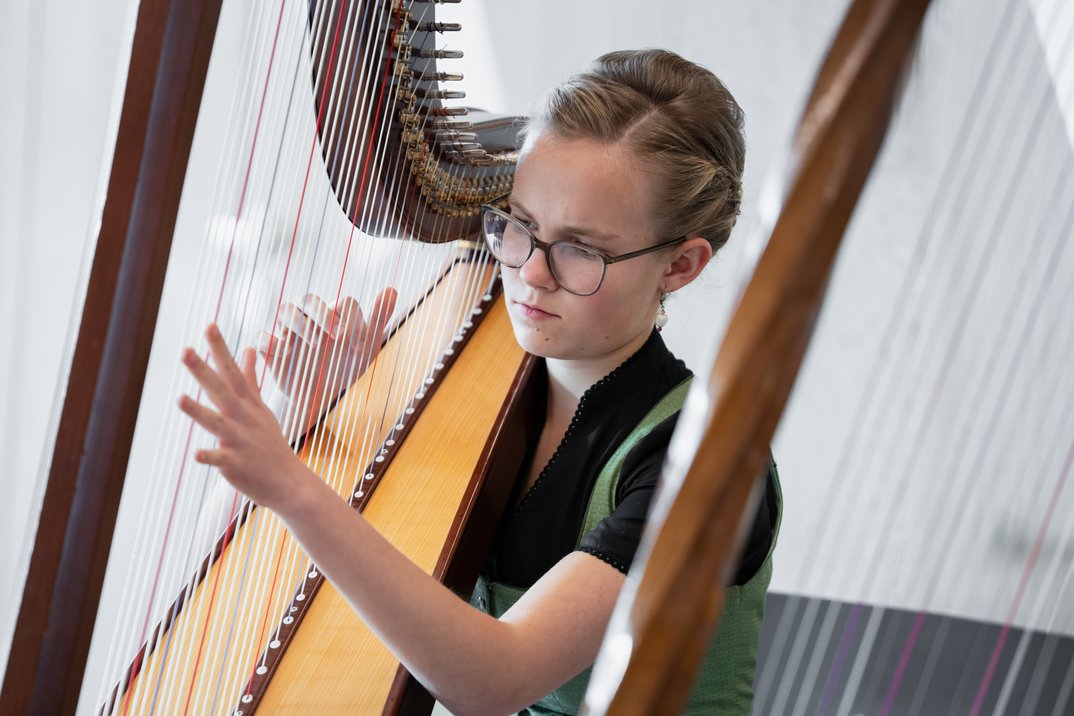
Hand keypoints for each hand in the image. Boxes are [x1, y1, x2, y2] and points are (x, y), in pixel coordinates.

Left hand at [179, 324, 312, 510]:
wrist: (288, 481)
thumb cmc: (270, 443)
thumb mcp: (261, 407)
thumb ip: (251, 378)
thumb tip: (250, 348)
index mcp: (247, 404)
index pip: (232, 371)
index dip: (220, 349)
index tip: (209, 325)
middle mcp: (243, 418)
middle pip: (221, 391)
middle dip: (204, 371)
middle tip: (186, 351)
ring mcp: (240, 440)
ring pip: (216, 423)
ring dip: (198, 411)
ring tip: (180, 399)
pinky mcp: (236, 464)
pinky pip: (221, 459)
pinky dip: (209, 456)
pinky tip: (196, 454)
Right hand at [260, 287, 396, 433]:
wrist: (319, 396)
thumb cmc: (344, 366)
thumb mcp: (366, 348)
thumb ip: (378, 319)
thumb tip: (392, 289)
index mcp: (335, 314)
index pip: (343, 303)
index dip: (352, 320)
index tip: (357, 344)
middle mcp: (310, 317)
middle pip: (310, 299)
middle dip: (324, 315)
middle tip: (338, 337)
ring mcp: (288, 331)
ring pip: (286, 310)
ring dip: (300, 324)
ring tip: (315, 345)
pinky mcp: (270, 348)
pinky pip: (262, 338)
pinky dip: (271, 342)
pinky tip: (285, 353)